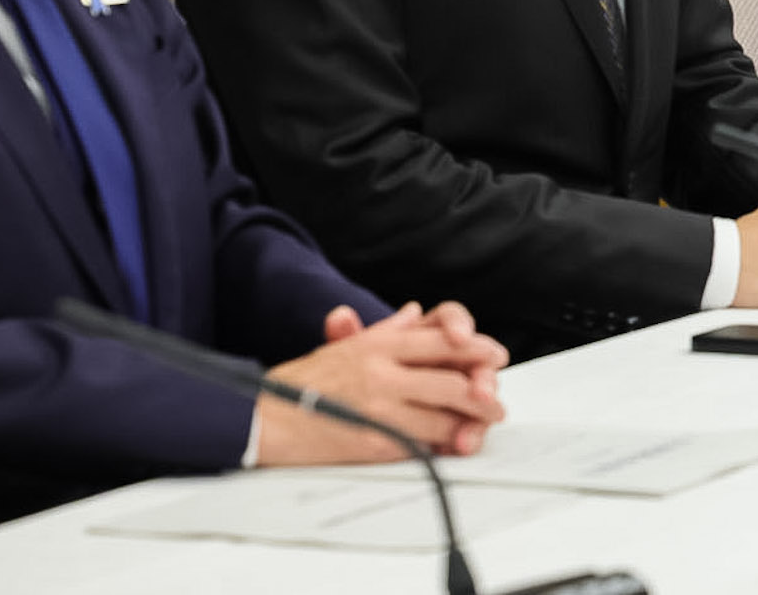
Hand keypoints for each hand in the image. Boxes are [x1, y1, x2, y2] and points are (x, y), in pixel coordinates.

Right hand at [256, 301, 509, 466]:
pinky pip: (419, 443)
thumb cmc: (300, 384)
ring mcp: (379, 409)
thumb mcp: (343, 345)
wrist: (261, 420)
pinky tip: (449, 445)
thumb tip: (415, 312)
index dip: (475, 347)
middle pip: (451, 380)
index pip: (441, 340)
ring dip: (468, 423)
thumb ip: (386, 330)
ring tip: (480, 427)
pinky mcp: (373, 441)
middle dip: (482, 393)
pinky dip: (439, 445)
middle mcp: (382, 373)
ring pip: (442, 415)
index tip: (495, 355)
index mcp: (377, 345)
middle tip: (496, 402)